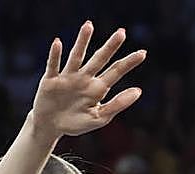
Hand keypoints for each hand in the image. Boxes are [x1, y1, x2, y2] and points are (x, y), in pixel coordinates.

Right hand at [31, 22, 145, 138]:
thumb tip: (139, 91)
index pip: (116, 72)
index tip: (143, 53)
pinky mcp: (51, 80)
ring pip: (77, 57)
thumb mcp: (100, 118)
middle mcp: (85, 78)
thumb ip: (118, 104)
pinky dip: (55, 55)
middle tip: (122, 33)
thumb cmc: (76, 122)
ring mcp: (68, 77)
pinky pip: (54, 65)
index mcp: (98, 88)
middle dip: (110, 47)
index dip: (129, 63)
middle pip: (99, 59)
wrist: (51, 126)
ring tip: (89, 26)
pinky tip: (58, 43)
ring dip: (82, 42)